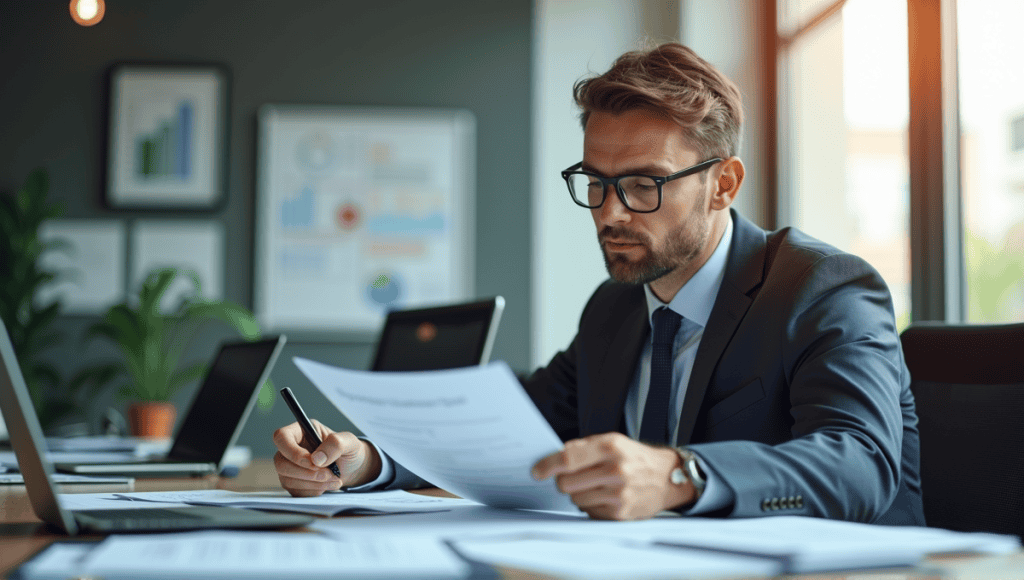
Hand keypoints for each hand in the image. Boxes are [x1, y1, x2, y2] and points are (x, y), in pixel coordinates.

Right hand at [272, 420, 381, 496]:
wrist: (352, 468)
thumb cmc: (349, 451)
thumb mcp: (349, 442)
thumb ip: (335, 444)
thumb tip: (316, 459)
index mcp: (302, 431)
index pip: (281, 437)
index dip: (292, 452)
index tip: (312, 461)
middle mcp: (292, 448)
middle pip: (281, 463)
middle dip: (306, 473)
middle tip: (328, 473)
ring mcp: (290, 467)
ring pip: (288, 480)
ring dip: (313, 483)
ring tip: (334, 479)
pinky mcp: (294, 483)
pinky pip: (295, 492)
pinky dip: (314, 491)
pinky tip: (327, 485)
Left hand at [531, 432, 693, 519]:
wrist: (667, 477)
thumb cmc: (634, 457)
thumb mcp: (613, 441)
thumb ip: (583, 448)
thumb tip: (553, 459)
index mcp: (610, 447)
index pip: (568, 459)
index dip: (547, 466)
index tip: (537, 471)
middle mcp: (615, 470)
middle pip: (566, 483)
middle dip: (563, 481)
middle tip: (572, 477)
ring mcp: (619, 494)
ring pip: (575, 499)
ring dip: (578, 494)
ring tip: (594, 485)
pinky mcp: (620, 513)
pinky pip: (588, 512)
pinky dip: (591, 505)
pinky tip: (604, 496)